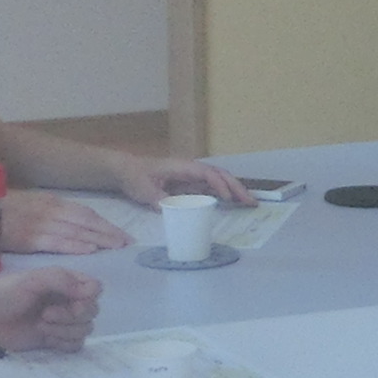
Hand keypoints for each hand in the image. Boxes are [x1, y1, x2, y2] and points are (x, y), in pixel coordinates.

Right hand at [0, 190, 132, 255]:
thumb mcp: (29, 205)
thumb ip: (50, 214)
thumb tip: (70, 226)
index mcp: (50, 201)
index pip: (85, 213)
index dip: (105, 224)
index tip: (122, 235)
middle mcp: (49, 210)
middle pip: (86, 221)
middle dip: (109, 232)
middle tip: (127, 244)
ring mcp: (39, 223)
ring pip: (76, 231)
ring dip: (99, 240)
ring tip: (117, 248)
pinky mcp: (28, 238)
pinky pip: (56, 242)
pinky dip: (74, 245)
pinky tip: (90, 251)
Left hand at [0, 262, 98, 353]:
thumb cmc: (4, 294)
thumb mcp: (31, 279)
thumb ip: (61, 280)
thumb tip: (90, 290)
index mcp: (64, 282)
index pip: (95, 288)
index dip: (87, 297)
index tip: (72, 301)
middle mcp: (67, 301)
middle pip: (91, 311)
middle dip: (71, 316)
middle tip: (45, 315)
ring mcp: (62, 322)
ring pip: (85, 329)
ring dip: (65, 330)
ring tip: (40, 326)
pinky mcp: (55, 340)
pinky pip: (76, 345)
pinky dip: (63, 343)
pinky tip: (46, 338)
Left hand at [121, 156, 255, 208]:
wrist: (126, 171)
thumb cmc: (135, 177)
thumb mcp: (144, 189)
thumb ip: (160, 199)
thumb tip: (176, 210)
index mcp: (182, 167)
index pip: (207, 174)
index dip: (219, 185)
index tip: (227, 198)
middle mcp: (191, 170)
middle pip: (219, 176)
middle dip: (236, 187)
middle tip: (251, 202)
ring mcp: (191, 177)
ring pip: (218, 182)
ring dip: (234, 191)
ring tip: (249, 203)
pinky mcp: (189, 185)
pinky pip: (210, 189)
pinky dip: (224, 195)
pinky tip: (233, 203)